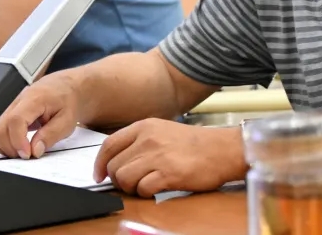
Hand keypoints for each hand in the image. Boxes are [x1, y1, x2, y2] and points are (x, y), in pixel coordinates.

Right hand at [0, 72, 80, 158]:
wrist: (67, 86)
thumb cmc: (68, 100)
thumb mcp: (68, 120)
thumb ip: (51, 135)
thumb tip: (35, 150)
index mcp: (35, 99)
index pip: (16, 120)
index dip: (18, 141)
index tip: (27, 154)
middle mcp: (19, 101)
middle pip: (0, 127)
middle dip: (10, 147)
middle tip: (27, 155)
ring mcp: (12, 106)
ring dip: (6, 146)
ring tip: (24, 151)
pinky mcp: (11, 112)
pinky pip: (0, 129)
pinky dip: (6, 141)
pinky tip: (20, 144)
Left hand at [94, 120, 245, 196]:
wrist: (222, 149)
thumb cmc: (195, 144)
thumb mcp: (163, 131)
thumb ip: (140, 141)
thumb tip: (118, 161)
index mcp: (144, 127)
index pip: (109, 144)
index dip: (99, 163)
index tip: (99, 175)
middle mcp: (148, 139)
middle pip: (114, 165)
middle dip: (119, 179)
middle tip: (132, 183)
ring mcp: (157, 156)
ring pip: (124, 178)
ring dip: (131, 187)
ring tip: (146, 184)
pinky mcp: (168, 173)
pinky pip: (143, 189)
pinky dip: (147, 193)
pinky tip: (159, 187)